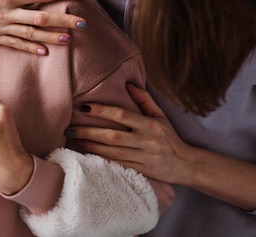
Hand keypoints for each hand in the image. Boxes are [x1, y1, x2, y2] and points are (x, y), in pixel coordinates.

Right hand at [0, 0, 87, 55]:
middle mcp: (6, 12)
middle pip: (41, 17)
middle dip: (64, 20)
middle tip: (84, 23)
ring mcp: (0, 27)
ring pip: (31, 34)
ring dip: (52, 37)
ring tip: (70, 38)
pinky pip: (15, 44)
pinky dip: (30, 49)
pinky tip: (45, 52)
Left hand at [68, 83, 191, 184]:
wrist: (185, 164)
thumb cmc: (169, 137)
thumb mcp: (160, 115)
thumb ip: (144, 99)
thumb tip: (128, 83)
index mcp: (149, 125)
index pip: (122, 115)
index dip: (102, 111)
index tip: (84, 107)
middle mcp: (145, 141)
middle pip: (112, 136)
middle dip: (89, 132)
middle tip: (69, 128)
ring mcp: (142, 158)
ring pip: (112, 153)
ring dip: (90, 146)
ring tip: (74, 140)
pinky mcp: (140, 172)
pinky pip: (117, 166)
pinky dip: (101, 160)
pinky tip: (86, 155)